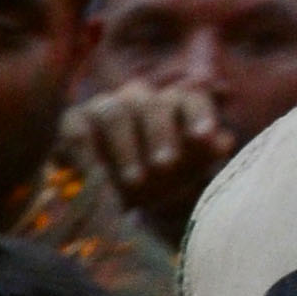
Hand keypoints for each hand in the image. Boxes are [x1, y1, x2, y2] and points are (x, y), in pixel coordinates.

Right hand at [61, 79, 238, 235]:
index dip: (199, 115)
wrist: (103, 197)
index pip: (190, 98)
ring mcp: (102, 107)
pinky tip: (98, 177)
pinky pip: (79, 131)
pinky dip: (89, 154)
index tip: (205, 137)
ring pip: (115, 114)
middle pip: (152, 104)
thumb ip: (203, 155)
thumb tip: (224, 141)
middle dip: (160, 134)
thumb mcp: (181, 174)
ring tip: (134, 181)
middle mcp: (138, 99)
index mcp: (171, 106)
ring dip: (127, 148)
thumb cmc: (150, 181)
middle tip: (165, 165)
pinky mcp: (72, 122)